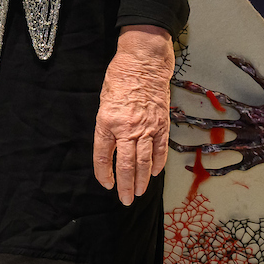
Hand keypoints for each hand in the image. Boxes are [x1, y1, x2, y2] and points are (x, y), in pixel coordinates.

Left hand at [94, 24, 173, 205]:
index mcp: (107, 122)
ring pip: (144, 162)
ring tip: (138, 193)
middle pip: (125, 165)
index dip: (103, 174)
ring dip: (140, 181)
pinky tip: (153, 174)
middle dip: (125, 186)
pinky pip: (160, 150)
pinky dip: (157, 164)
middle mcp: (127, 129)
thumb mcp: (104, 103)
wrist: (144, 63)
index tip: (106, 185)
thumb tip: (110, 149)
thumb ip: (107, 127)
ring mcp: (146, 128)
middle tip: (125, 200)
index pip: (102, 156)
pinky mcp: (161, 125)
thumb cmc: (119, 80)